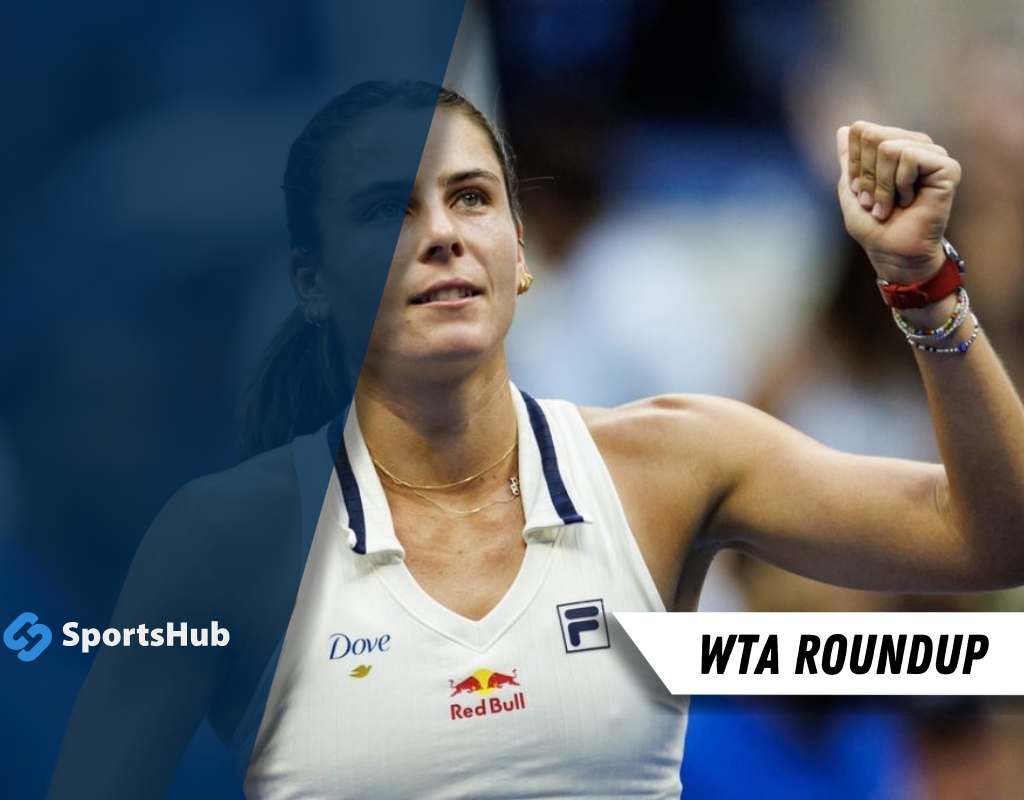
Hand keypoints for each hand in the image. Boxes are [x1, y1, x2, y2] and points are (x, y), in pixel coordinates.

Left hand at [836, 122, 961, 282]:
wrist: (892, 252)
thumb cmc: (873, 226)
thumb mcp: (850, 189)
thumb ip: (849, 159)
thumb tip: (843, 128)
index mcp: (894, 146)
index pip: (860, 131)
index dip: (853, 164)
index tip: (859, 191)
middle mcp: (915, 145)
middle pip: (872, 136)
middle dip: (865, 175)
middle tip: (872, 201)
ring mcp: (933, 154)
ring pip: (889, 147)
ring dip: (881, 185)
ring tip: (888, 205)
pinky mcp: (947, 167)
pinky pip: (911, 157)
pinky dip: (900, 184)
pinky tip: (908, 200)